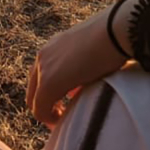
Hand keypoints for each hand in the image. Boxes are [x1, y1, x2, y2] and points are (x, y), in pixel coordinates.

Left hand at [26, 0, 136, 126]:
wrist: (116, 30)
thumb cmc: (113, 39)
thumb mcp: (91, 53)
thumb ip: (80, 69)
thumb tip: (77, 89)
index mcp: (54, 47)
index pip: (41, 75)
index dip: (50, 92)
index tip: (65, 104)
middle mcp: (43, 56)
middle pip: (33, 89)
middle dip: (45, 104)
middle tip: (62, 114)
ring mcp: (44, 69)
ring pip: (34, 100)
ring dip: (46, 111)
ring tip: (63, 117)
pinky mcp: (49, 83)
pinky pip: (40, 109)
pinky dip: (49, 118)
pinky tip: (64, 119)